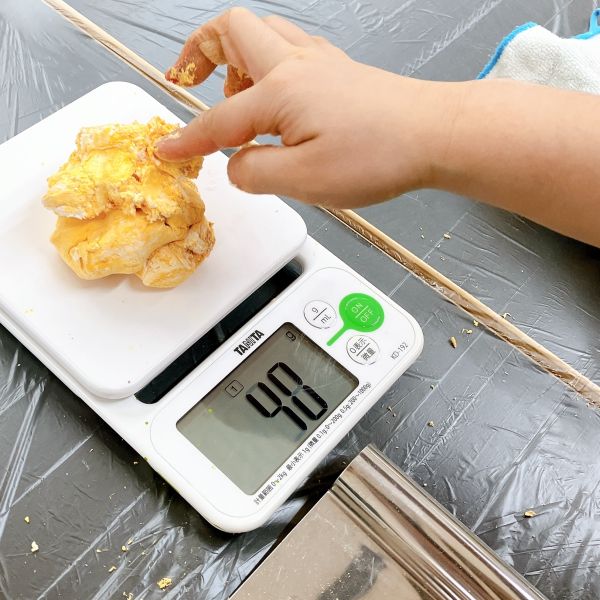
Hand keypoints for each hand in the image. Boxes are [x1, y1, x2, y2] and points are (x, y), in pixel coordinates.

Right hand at [155, 8, 460, 207]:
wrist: (435, 135)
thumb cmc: (380, 154)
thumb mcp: (305, 180)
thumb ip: (255, 172)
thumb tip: (235, 164)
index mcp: (280, 92)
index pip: (218, 120)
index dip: (186, 140)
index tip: (166, 151)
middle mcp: (296, 66)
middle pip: (231, 30)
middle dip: (198, 50)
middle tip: (186, 79)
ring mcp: (319, 63)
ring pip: (261, 33)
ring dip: (233, 55)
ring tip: (227, 93)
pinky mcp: (337, 72)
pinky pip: (288, 51)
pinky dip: (266, 66)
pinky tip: (273, 99)